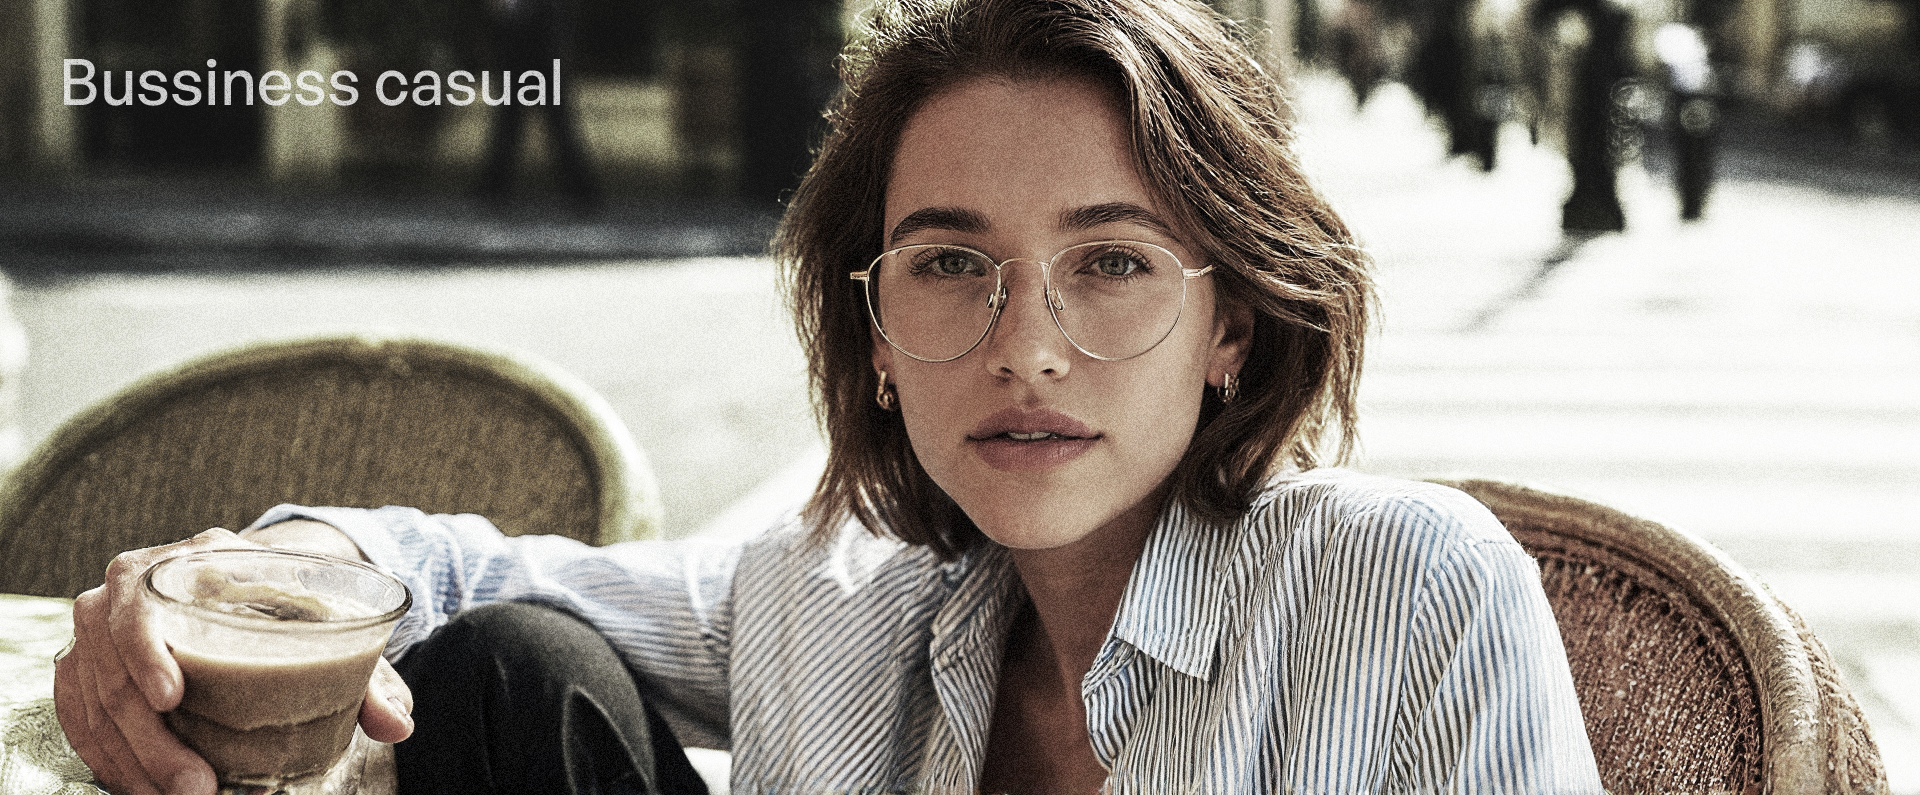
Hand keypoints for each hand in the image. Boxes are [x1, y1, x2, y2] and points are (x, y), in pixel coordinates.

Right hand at [52, 527, 414, 794]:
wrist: (252, 585)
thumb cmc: (293, 608)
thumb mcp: (331, 627)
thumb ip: (367, 674)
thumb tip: (399, 723)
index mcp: (195, 558)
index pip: (146, 600)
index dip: (148, 650)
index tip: (174, 699)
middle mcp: (135, 583)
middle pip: (113, 663)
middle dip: (152, 738)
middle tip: (197, 787)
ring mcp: (101, 625)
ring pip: (91, 697)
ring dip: (130, 759)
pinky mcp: (86, 660)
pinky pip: (76, 713)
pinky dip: (103, 755)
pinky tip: (137, 786)